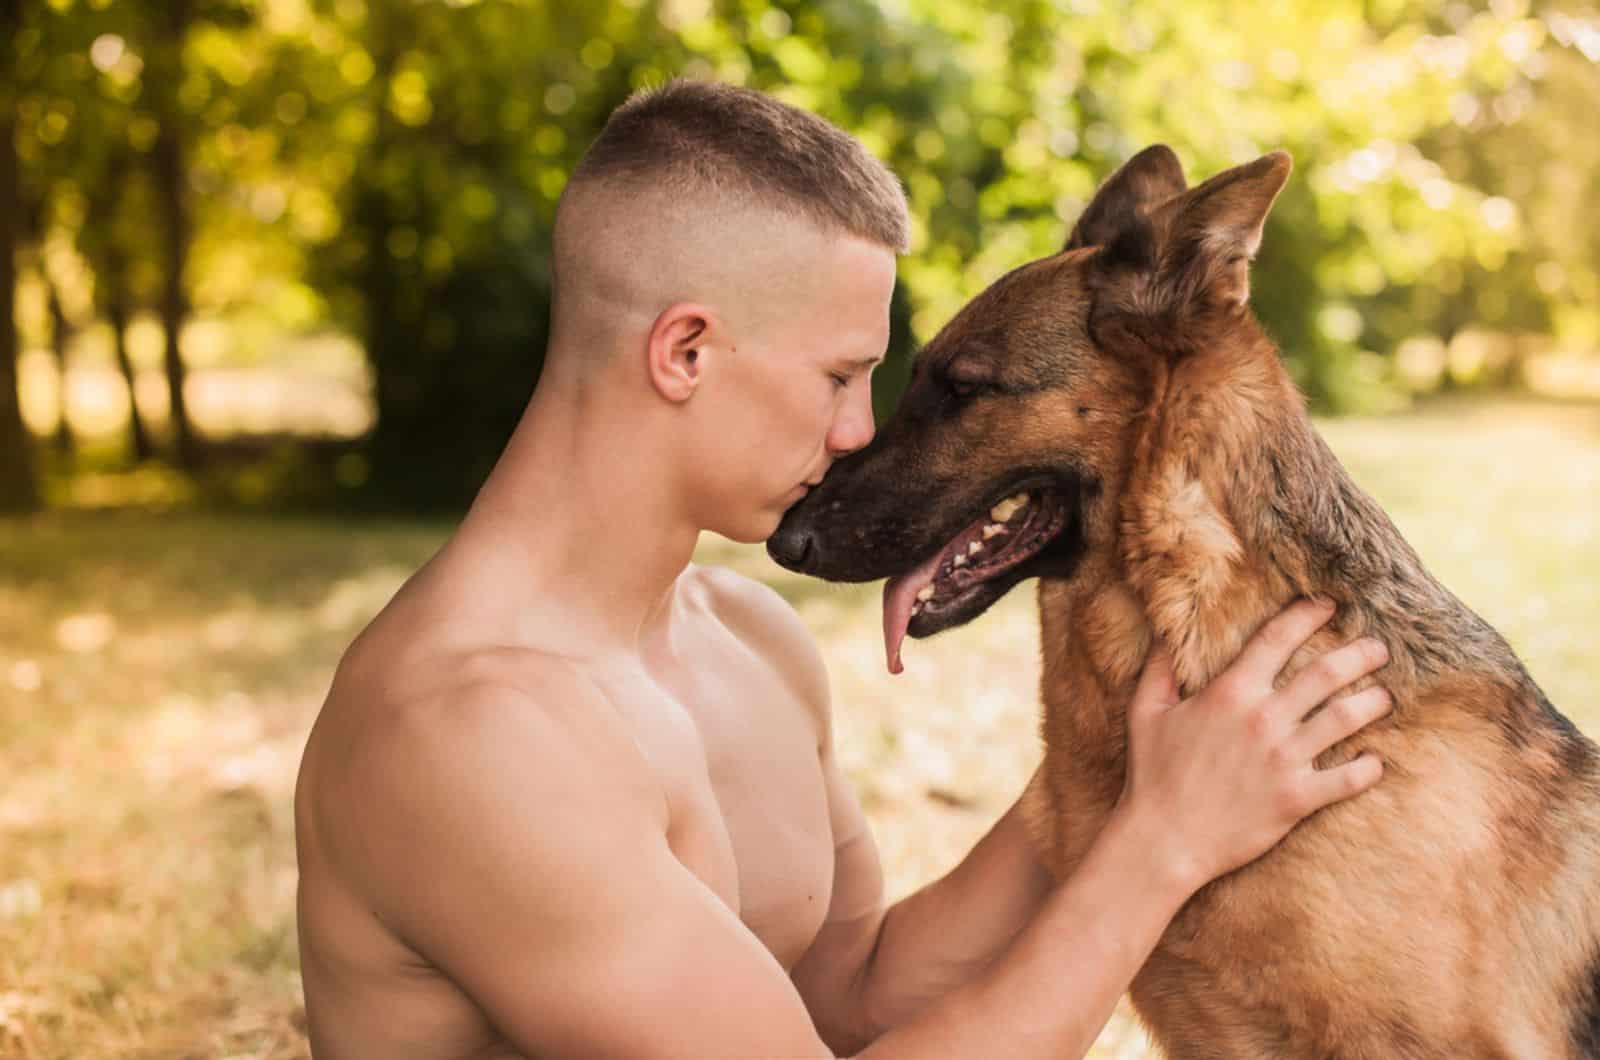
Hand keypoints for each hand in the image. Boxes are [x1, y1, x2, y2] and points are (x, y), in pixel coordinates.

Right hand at [1116, 598, 1390, 892]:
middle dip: (1359, 655)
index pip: (1277, 640)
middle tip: (1378, 648)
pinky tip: (1376, 761)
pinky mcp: (1296, 798)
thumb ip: (1159, 668)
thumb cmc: (1152, 774)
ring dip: (1373, 703)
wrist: (1163, 840)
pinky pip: (1348, 779)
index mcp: (1230, 693)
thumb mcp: (1146, 712)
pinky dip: (1368, 768)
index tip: (1328, 606)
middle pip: (1326, 674)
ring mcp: (1284, 759)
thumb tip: (1164, 631)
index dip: (1307, 616)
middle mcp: (1263, 719)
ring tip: (1385, 696)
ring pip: (1346, 718)